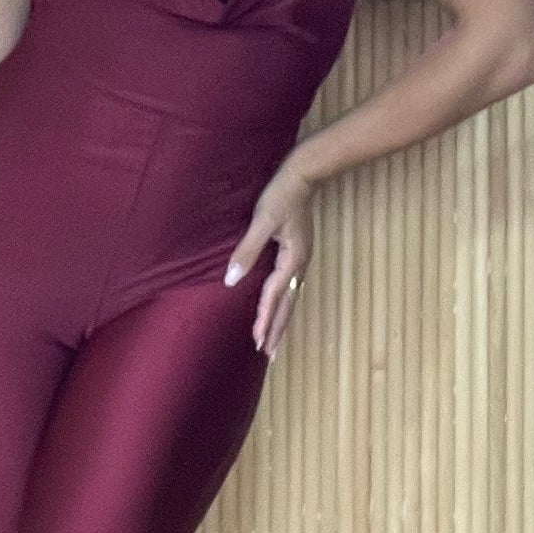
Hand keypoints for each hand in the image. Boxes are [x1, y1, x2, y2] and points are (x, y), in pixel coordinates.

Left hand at [225, 165, 314, 359]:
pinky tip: (279, 308)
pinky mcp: (298, 254)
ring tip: (274, 341)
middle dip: (277, 330)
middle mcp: (299, 266)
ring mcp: (301, 261)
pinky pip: (290, 288)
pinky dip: (284, 304)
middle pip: (287, 305)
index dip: (264, 319)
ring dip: (281, 321)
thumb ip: (247, 251)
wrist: (303, 176)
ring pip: (291, 299)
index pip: (274, 297)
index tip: (257, 342)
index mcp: (292, 261)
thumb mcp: (262, 222)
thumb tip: (231, 281)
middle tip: (269, 355)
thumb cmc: (280, 196)